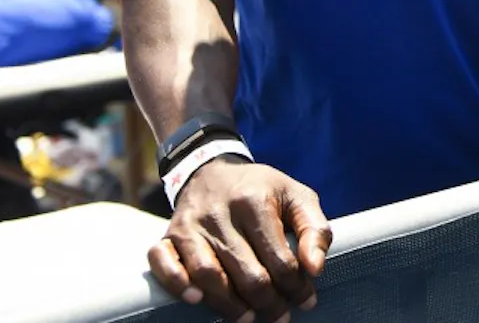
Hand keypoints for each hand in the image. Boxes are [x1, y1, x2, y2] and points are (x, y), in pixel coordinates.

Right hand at [148, 156, 331, 322]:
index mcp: (255, 201)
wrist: (214, 170)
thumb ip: (315, 230)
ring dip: (230, 305)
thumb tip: (315, 269)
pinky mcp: (169, 234)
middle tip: (280, 316)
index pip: (279, 258)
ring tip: (249, 317)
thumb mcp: (297, 198)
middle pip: (246, 273)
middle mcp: (220, 213)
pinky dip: (177, 284)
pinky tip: (196, 299)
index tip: (306, 300)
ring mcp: (191, 225)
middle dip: (268, 302)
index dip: (296, 286)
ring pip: (208, 275)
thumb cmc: (262, 190)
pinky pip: (163, 262)